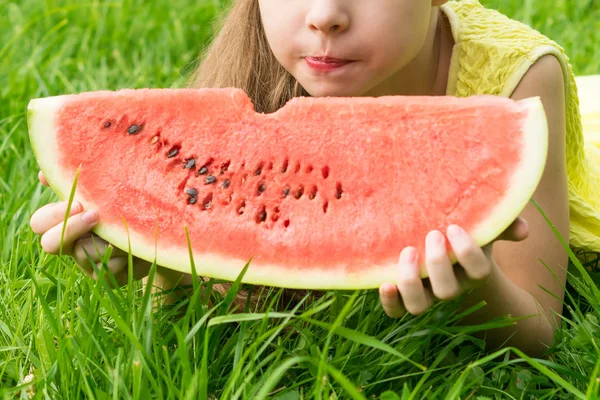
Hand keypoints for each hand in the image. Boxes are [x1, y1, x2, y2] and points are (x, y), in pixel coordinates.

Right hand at [30, 171, 150, 284]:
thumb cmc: (130, 206)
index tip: (79, 203)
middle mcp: (73, 245)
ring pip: (83, 253)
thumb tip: (42, 175)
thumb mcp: (107, 192)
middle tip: (95, 215)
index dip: (53, 214)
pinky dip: (123, 253)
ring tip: (126, 228)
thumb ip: (78, 183)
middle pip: (49, 243)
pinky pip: (107, 268)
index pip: (39, 222)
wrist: (163, 231)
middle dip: (70, 228)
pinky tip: (135, 246)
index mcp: (67, 223)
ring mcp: (88, 264)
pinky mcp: (107, 278)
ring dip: (108, 237)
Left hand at [379, 218, 528, 317]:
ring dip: (411, 282)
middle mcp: (450, 287)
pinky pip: (396, 311)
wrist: (435, 238)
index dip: (467, 253)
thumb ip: (501, 222)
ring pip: (419, 306)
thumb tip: (523, 230)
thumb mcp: (481, 222)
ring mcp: (425, 294)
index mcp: (472, 271)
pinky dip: (390, 302)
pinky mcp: (403, 297)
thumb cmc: (460, 226)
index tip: (453, 227)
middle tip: (431, 234)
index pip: (478, 272)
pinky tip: (385, 283)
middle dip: (438, 263)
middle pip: (447, 292)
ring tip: (407, 251)